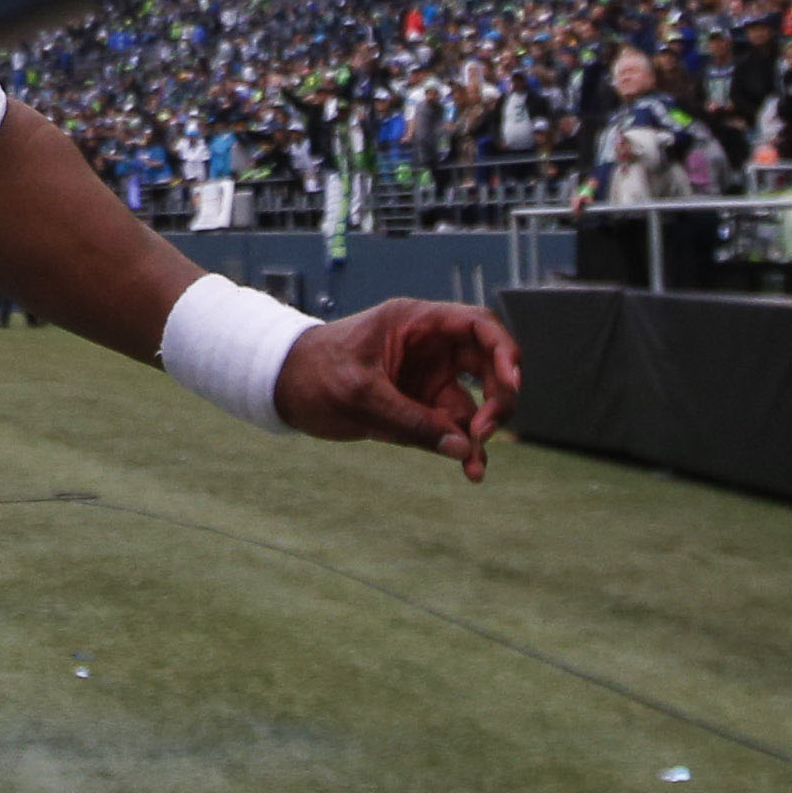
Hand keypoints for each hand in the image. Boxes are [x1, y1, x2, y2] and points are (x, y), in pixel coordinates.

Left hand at [272, 299, 522, 481]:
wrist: (281, 389)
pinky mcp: (418, 406)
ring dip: (480, 433)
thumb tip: (461, 449)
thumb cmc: (313, 374)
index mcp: (417, 322)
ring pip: (473, 402)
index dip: (504, 350)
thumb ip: (411, 422)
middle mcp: (430, 347)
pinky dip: (461, 447)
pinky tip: (469, 469)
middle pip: (488, 364)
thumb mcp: (360, 397)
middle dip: (499, 397)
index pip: (478, 325)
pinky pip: (451, 427)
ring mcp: (427, 377)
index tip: (511, 382)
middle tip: (487, 432)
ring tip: (475, 466)